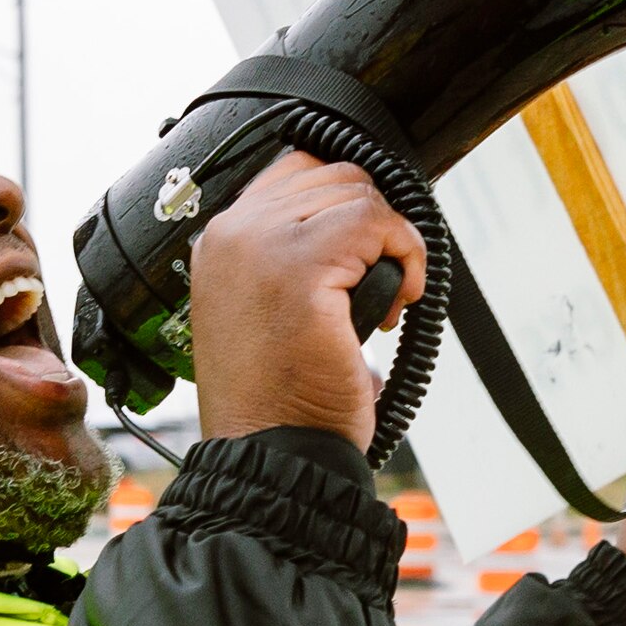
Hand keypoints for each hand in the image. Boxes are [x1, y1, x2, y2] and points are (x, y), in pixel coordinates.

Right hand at [185, 151, 423, 444]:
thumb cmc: (276, 400)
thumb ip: (292, 257)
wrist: (269, 452)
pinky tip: (398, 300)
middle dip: (370, 223)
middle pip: (330, 175)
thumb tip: (359, 221)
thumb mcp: (269, 310)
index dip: (343, 204)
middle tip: (378, 282)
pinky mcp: (300, 266)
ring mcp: (261, 244)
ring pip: (357, 193)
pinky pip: (376, 221)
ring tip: (383, 300)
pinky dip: (406, 253)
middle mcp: (231, 233)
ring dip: (390, 242)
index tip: (366, 250)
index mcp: (219, 242)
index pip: (294, 172)